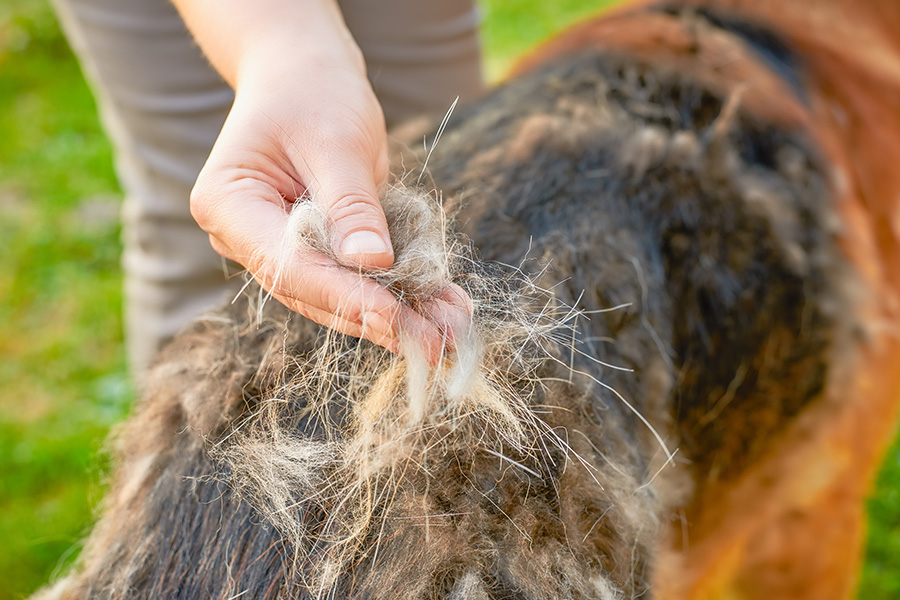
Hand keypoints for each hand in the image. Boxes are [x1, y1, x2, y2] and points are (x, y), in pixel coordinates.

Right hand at [179, 4, 468, 358]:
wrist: (306, 73)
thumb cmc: (313, 92)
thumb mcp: (337, 140)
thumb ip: (352, 205)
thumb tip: (373, 263)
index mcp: (228, 204)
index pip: (288, 265)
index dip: (346, 296)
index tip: (397, 320)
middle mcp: (244, 237)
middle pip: (313, 292)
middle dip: (378, 319)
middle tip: (437, 344)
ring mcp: (276, 248)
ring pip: (337, 296)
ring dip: (397, 314)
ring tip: (451, 330)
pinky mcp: (312, 252)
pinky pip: (355, 280)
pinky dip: (399, 293)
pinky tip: (443, 307)